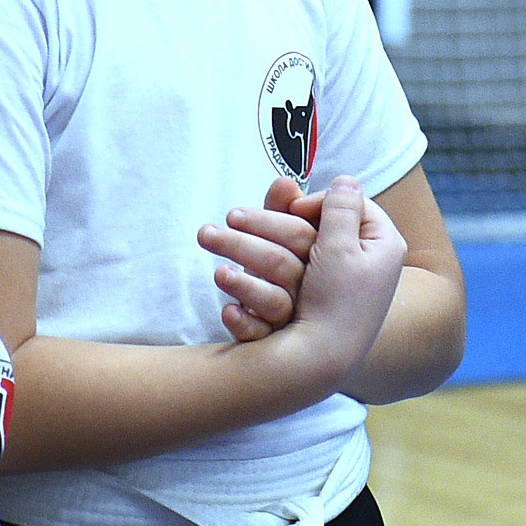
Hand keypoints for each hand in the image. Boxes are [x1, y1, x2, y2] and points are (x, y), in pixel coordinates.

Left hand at [200, 176, 319, 340]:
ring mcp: (296, 318)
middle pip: (281, 264)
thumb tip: (285, 182)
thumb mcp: (292, 236)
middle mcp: (311, 289)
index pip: (298, 234)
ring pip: (273, 301)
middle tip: (205, 234)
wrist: (316, 331)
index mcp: (320, 257)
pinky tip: (228, 312)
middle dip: (241, 246)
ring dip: (244, 285)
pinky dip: (245, 323)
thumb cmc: (298, 268)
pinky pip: (263, 336)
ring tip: (218, 273)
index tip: (232, 215)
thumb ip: (286, 210)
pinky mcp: (277, 343)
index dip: (266, 222)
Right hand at [281, 176, 404, 380]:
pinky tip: (273, 260)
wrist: (322, 358)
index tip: (297, 209)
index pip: (355, 202)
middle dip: (298, 216)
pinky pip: (308, 265)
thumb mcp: (340, 246)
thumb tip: (346, 179)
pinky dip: (289, 259)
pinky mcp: (332, 294)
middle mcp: (375, 260)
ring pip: (316, 242)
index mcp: (386, 243)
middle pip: (335, 222)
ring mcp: (353, 278)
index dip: (323, 200)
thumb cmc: (336, 301)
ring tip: (259, 237)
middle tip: (276, 218)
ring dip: (286, 236)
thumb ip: (341, 208)